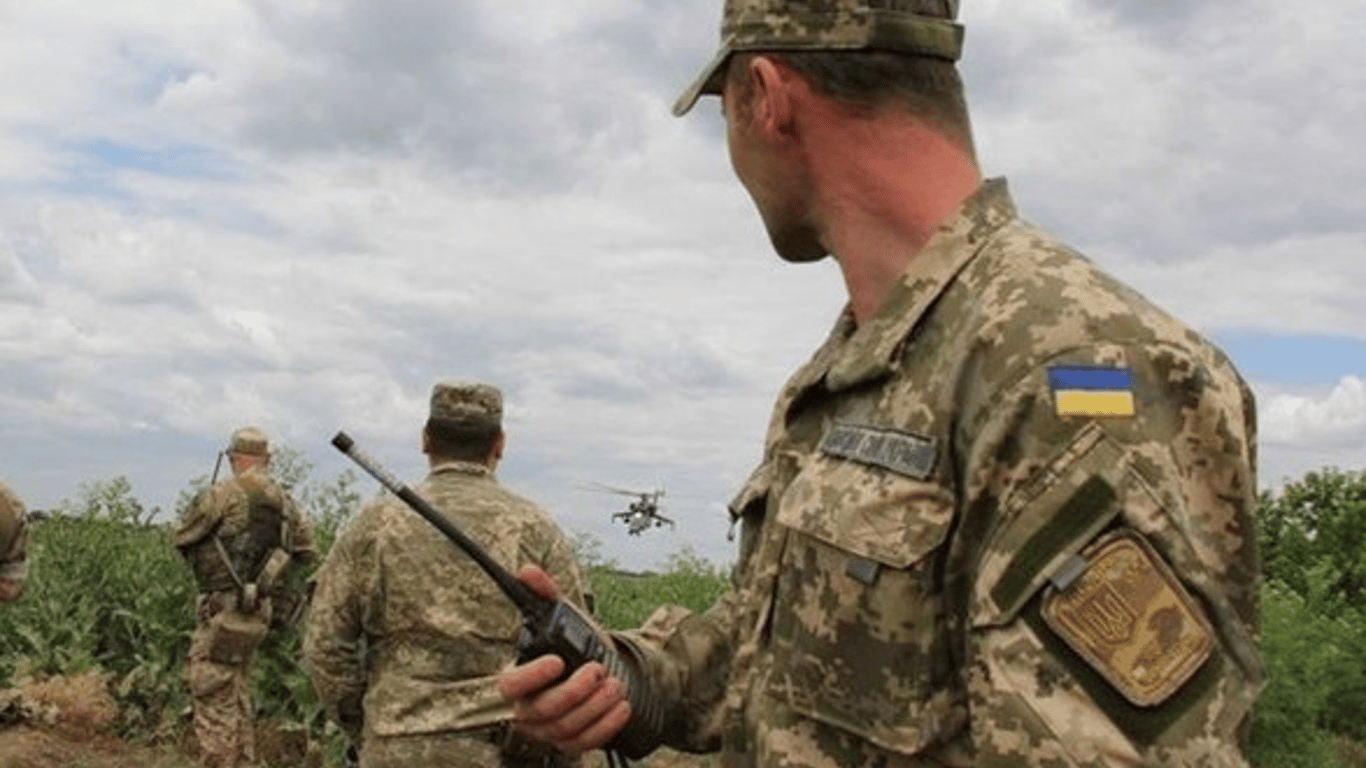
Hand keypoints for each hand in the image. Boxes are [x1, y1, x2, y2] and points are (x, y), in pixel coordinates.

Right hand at [497, 565, 632, 753]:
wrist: (604, 672)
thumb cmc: (575, 646)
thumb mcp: (564, 617)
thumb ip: (545, 593)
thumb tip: (527, 570)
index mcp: (518, 680)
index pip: (509, 685)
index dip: (531, 676)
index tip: (556, 660)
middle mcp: (528, 709)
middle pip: (543, 710)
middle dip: (574, 690)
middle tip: (598, 669)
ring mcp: (549, 730)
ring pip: (566, 728)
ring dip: (594, 706)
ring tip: (615, 684)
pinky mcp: (572, 743)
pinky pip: (585, 743)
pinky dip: (606, 725)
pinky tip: (621, 706)